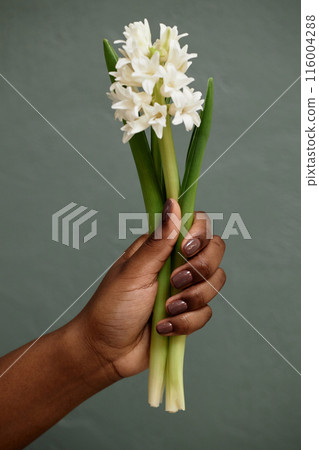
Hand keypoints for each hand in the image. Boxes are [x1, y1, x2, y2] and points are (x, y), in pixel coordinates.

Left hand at [73, 199, 225, 385]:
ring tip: (166, 310)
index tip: (186, 250)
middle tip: (174, 282)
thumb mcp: (134, 271)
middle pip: (215, 252)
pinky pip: (206, 313)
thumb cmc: (112, 306)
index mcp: (162, 246)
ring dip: (191, 300)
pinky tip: (163, 327)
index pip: (198, 225)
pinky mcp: (188, 314)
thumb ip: (158, 241)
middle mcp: (177, 264)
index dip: (200, 235)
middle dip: (199, 270)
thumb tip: (173, 203)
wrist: (106, 351)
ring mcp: (184, 290)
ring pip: (215, 283)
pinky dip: (185, 322)